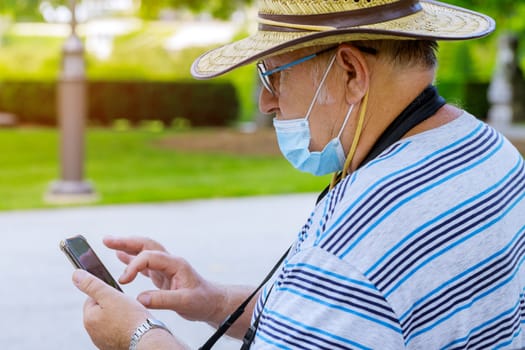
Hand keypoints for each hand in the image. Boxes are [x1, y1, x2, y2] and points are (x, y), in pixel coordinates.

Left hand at [72, 269, 151, 349]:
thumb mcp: (111, 295)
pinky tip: (131, 326)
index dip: (107, 293)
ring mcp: (103, 340)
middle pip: (101, 310)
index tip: (118, 296)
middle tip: (126, 306)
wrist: (146, 340)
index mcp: (89, 319)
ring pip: (109, 320)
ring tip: (130, 316)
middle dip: (113, 305)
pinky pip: (116, 331)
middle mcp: (92, 332)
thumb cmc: (132, 319)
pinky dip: (123, 327)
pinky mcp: (113, 345)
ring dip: (118, 316)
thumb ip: (93, 284)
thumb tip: (76, 275)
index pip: (92, 298)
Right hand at [104, 236, 226, 323]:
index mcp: (176, 264)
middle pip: (146, 245)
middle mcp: (170, 261)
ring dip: (127, 246)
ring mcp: (166, 267)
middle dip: (126, 242)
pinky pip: (144, 263)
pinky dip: (131, 258)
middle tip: (106, 240)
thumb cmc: (202, 301)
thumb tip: (139, 298)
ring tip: (108, 242)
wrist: (212, 302)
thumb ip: (162, 300)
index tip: (123, 280)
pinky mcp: (162, 275)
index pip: (150, 257)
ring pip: (144, 251)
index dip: (134, 265)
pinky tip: (119, 255)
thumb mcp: (185, 302)